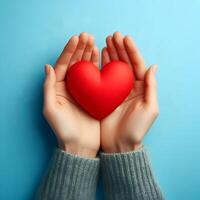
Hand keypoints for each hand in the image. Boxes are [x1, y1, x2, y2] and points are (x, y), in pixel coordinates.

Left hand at [43, 33, 99, 157]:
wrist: (80, 145)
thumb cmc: (64, 129)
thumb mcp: (51, 109)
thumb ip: (48, 87)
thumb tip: (47, 66)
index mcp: (59, 88)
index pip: (63, 65)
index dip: (69, 51)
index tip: (76, 38)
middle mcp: (71, 87)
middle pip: (75, 63)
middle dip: (80, 49)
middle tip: (87, 36)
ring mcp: (83, 90)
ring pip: (86, 68)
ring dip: (89, 55)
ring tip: (95, 42)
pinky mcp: (94, 95)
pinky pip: (96, 78)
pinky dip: (98, 67)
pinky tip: (101, 57)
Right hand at [100, 32, 158, 152]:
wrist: (119, 144)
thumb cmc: (136, 129)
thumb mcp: (150, 109)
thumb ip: (151, 87)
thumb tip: (153, 66)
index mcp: (141, 89)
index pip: (137, 65)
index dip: (131, 51)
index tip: (124, 38)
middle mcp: (129, 87)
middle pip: (125, 64)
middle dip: (120, 49)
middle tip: (112, 36)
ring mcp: (116, 90)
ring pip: (114, 68)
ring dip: (110, 54)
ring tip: (105, 42)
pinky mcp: (105, 95)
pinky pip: (103, 78)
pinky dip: (102, 66)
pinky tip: (99, 57)